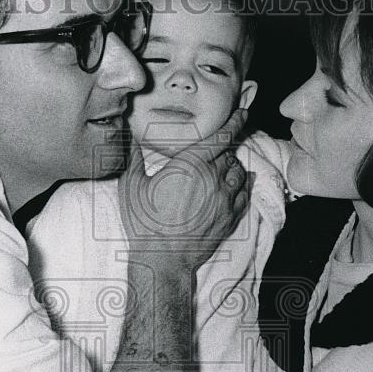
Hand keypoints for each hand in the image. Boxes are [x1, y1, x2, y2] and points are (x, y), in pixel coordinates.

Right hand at [118, 109, 250, 269]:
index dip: (234, 122)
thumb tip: (128, 135)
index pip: (220, 137)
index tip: (243, 112)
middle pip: (229, 154)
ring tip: (226, 164)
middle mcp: (213, 178)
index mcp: (190, 165)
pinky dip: (244, 184)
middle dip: (226, 148)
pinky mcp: (230, 217)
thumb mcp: (132, 186)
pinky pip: (245, 194)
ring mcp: (224, 199)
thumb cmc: (144, 223)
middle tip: (221, 145)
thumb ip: (133, 157)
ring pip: (239, 172)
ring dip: (234, 165)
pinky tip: (243, 181)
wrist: (163, 259)